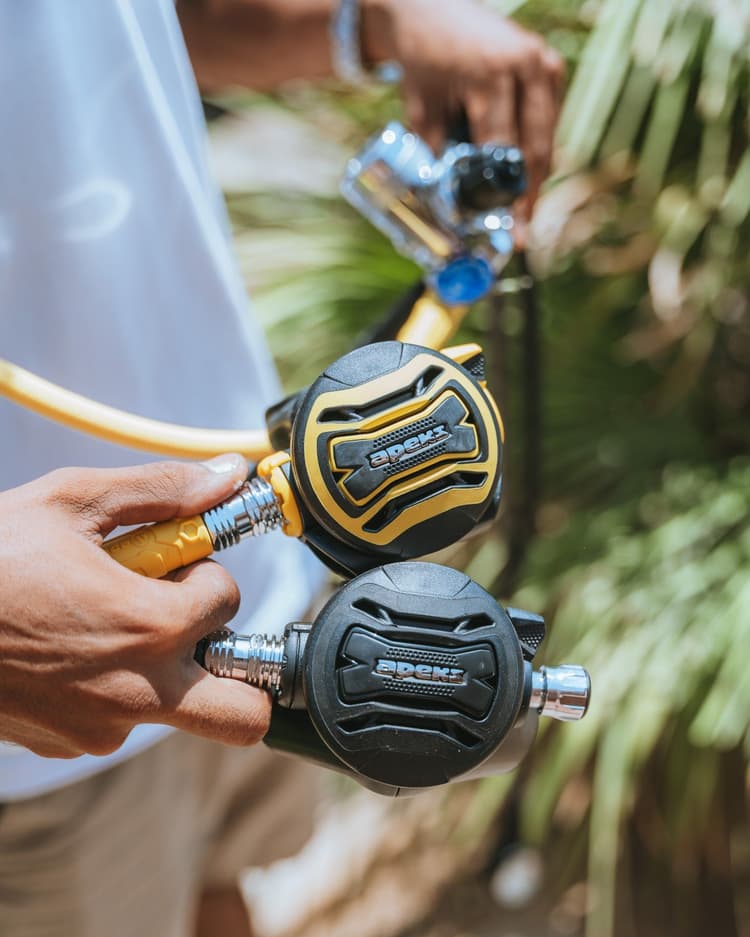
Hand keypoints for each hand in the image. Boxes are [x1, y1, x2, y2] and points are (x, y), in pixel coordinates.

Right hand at [0, 455, 271, 757]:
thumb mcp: (74, 501)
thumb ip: (162, 490)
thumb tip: (228, 474)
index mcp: (150, 627)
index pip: (228, 598)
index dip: (203, 570)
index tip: (169, 560)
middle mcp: (138, 691)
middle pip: (243, 712)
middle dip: (239, 666)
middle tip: (190, 621)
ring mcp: (102, 726)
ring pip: (174, 702)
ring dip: (160, 661)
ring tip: (99, 617)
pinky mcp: (68, 742)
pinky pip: (119, 716)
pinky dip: (112, 681)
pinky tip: (66, 644)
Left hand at [363, 0, 564, 227]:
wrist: (434, 10)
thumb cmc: (424, 60)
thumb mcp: (421, 109)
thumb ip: (436, 154)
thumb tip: (447, 207)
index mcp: (492, 74)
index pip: (504, 151)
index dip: (506, 198)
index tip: (511, 232)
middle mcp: (528, 66)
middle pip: (536, 149)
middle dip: (528, 196)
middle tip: (521, 233)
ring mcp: (546, 64)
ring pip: (546, 138)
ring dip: (533, 176)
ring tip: (518, 211)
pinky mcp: (552, 68)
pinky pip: (548, 122)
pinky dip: (534, 150)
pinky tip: (519, 176)